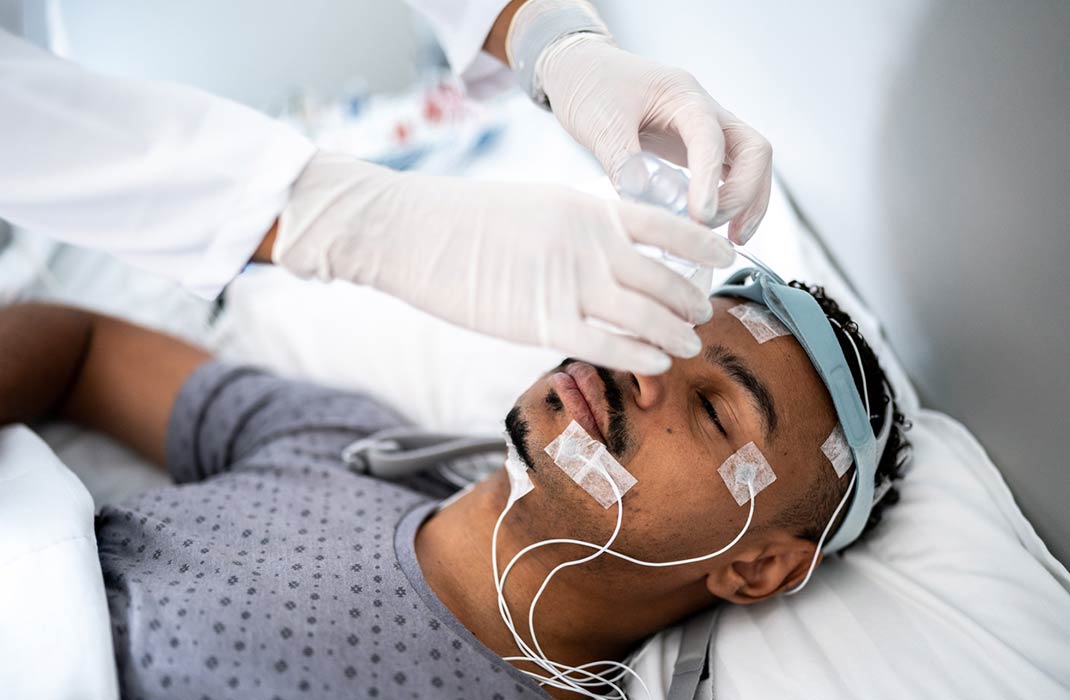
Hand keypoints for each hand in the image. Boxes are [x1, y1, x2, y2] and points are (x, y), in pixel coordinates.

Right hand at [273, 152, 735, 374]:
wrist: (415, 232)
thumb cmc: (469, 217)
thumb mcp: (540, 204)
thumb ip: (583, 228)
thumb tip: (615, 251)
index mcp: (589, 210)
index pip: (667, 225)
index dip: (704, 245)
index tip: (726, 256)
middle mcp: (588, 247)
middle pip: (663, 279)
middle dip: (690, 301)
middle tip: (703, 314)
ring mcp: (567, 286)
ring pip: (645, 316)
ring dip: (675, 333)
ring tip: (689, 343)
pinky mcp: (541, 325)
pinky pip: (607, 346)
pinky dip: (641, 356)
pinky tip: (658, 362)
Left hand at [539, 35, 772, 243]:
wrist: (583, 70)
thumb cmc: (591, 86)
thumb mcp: (600, 123)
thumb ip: (622, 161)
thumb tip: (643, 201)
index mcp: (681, 95)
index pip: (710, 137)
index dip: (710, 179)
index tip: (700, 216)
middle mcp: (704, 110)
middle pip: (753, 150)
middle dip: (744, 193)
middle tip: (712, 229)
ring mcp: (706, 128)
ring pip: (750, 163)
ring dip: (749, 202)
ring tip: (733, 239)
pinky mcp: (697, 147)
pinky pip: (731, 173)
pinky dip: (734, 201)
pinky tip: (719, 227)